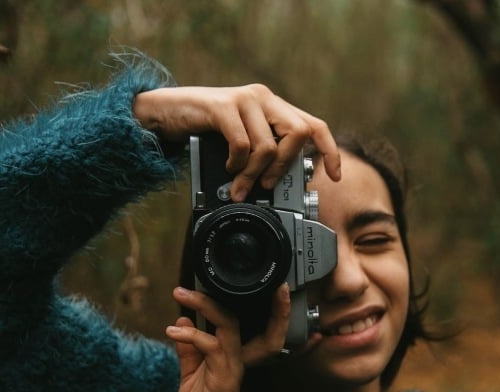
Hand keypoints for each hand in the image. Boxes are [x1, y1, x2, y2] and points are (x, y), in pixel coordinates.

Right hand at [133, 84, 341, 200]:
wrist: (165, 112)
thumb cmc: (204, 130)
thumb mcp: (241, 140)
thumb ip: (263, 152)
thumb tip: (281, 183)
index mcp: (274, 107)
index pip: (314, 126)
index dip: (329, 152)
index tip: (334, 177)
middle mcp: (264, 98)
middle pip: (298, 134)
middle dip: (285, 167)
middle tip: (268, 184)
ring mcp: (244, 100)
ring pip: (269, 145)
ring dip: (255, 174)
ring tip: (242, 184)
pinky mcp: (222, 107)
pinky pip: (243, 144)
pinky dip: (237, 164)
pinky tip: (229, 168)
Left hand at [165, 284, 298, 391]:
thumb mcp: (189, 377)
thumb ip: (187, 351)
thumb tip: (182, 322)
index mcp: (227, 356)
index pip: (233, 323)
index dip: (228, 302)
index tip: (205, 283)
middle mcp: (234, 358)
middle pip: (234, 316)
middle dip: (212, 296)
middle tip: (182, 287)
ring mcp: (231, 367)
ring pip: (228, 325)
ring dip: (204, 306)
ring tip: (181, 295)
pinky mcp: (225, 378)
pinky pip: (212, 347)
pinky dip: (193, 336)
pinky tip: (174, 332)